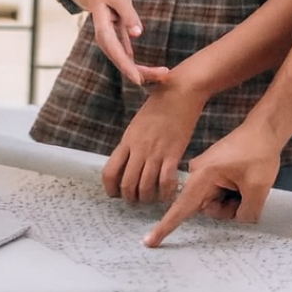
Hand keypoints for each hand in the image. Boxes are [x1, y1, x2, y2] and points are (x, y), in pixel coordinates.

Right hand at [74, 0, 168, 86]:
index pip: (115, 52)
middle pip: (122, 62)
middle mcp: (106, 42)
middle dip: (141, 72)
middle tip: (164, 74)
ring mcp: (111, 45)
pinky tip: (152, 72)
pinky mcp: (118, 45)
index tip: (139, 79)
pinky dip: (139, 66)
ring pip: (126, 64)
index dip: (126, 67)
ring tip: (163, 74)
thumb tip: (138, 34)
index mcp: (103, 31)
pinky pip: (128, 59)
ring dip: (143, 71)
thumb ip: (128, 15)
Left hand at [102, 80, 206, 203]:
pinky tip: (168, 195)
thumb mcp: (138, 122)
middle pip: (127, 184)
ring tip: (151, 199)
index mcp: (127, 140)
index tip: (116, 194)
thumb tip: (129, 160)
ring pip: (145, 187)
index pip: (110, 171)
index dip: (110, 188)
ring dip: (147, 198)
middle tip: (136, 200)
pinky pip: (166, 182)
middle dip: (130, 198)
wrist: (181, 91)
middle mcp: (139, 148)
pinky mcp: (174, 153)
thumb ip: (132, 142)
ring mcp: (156, 152)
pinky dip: (166, 193)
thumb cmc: (160, 102)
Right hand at [141, 124, 281, 246]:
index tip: (149, 242)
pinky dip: (233, 192)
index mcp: (203, 175)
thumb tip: (239, 219)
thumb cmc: (258, 153)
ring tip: (247, 183)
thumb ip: (245, 214)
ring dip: (232, 200)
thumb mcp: (258, 189)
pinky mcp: (214, 171)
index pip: (182, 207)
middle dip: (228, 208)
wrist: (264, 129)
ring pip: (215, 202)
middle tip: (247, 193)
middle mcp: (198, 174)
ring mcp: (206, 172)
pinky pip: (219, 192)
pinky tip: (245, 179)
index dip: (165, 227)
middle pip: (207, 208)